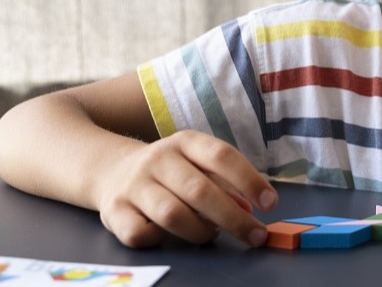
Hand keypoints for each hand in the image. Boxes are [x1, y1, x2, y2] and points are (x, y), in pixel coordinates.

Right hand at [95, 130, 276, 247]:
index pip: (222, 156)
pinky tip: (168, 235)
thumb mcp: (198, 166)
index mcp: (185, 141)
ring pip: (172, 215)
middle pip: (200, 190)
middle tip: (256, 235)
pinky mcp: (113, 210)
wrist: (111, 169)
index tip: (270, 204)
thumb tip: (250, 210)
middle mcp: (158, 158)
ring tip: (212, 235)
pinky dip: (160, 240)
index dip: (249, 180)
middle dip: (234, 218)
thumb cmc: (171, 172)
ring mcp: (134, 184)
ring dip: (201, 231)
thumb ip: (225, 185)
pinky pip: (140, 233)